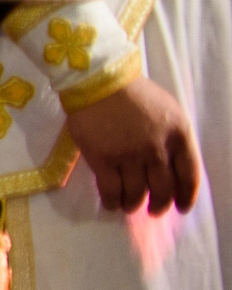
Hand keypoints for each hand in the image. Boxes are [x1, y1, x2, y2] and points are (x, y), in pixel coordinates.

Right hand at [66, 75, 200, 213]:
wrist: (99, 81)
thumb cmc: (135, 93)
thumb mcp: (168, 111)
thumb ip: (173, 139)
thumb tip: (168, 168)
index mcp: (179, 135)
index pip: (189, 176)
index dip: (186, 196)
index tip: (181, 206)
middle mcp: (157, 149)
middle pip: (163, 190)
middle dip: (159, 205)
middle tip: (153, 209)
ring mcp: (129, 156)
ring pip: (136, 195)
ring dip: (134, 205)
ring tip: (129, 205)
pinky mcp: (103, 159)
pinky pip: (110, 191)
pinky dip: (112, 202)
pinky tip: (112, 203)